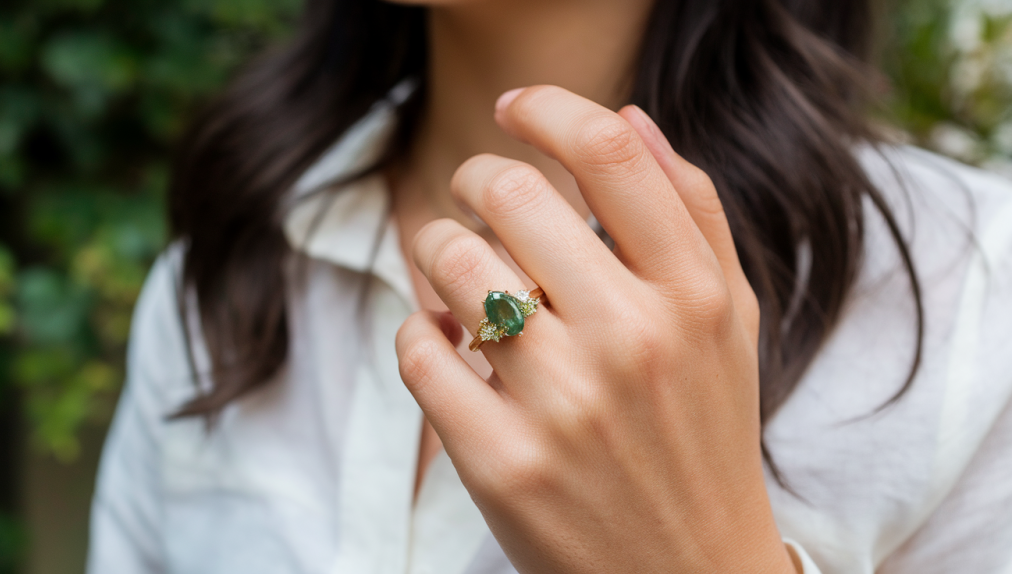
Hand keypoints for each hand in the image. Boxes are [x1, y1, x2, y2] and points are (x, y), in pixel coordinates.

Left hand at [395, 85, 796, 573]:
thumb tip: (626, 116)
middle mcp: (634, 341)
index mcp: (696, 296)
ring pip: (451, 262)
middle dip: (473, 180)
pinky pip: (419, 349)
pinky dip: (420, 331)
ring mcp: (564, 404)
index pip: (608, 153)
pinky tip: (448, 342)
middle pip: (509, 191)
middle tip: (474, 199)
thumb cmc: (703, 431)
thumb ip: (691, 210)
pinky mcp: (501, 462)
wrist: (691, 572)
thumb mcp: (730, 319)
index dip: (546, 108)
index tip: (515, 107)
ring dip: (438, 250)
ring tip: (457, 274)